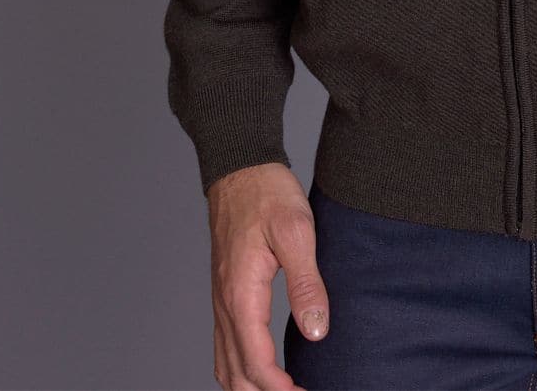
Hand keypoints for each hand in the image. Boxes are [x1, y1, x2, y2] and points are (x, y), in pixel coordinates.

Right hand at [206, 162, 329, 390]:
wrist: (241, 168)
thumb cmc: (268, 194)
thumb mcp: (297, 232)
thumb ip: (306, 283)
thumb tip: (315, 331)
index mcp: (242, 294)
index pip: (256, 362)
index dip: (281, 390)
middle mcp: (225, 304)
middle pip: (235, 374)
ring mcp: (221, 300)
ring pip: (225, 364)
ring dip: (249, 387)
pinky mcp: (225, 293)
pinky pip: (224, 345)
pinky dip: (239, 369)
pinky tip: (259, 370)